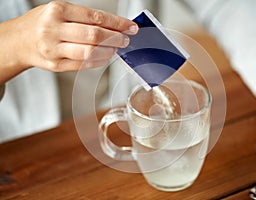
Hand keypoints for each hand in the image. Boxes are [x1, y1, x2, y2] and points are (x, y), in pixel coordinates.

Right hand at [0, 1, 137, 82]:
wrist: (18, 41)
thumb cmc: (41, 23)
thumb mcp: (58, 11)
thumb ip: (84, 18)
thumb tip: (113, 25)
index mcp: (57, 11)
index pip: (95, 17)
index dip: (117, 23)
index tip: (129, 27)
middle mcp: (54, 30)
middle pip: (94, 35)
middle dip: (115, 38)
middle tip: (125, 39)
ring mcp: (54, 50)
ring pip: (90, 52)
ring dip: (108, 51)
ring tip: (116, 48)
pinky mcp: (56, 66)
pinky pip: (83, 65)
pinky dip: (98, 61)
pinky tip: (105, 56)